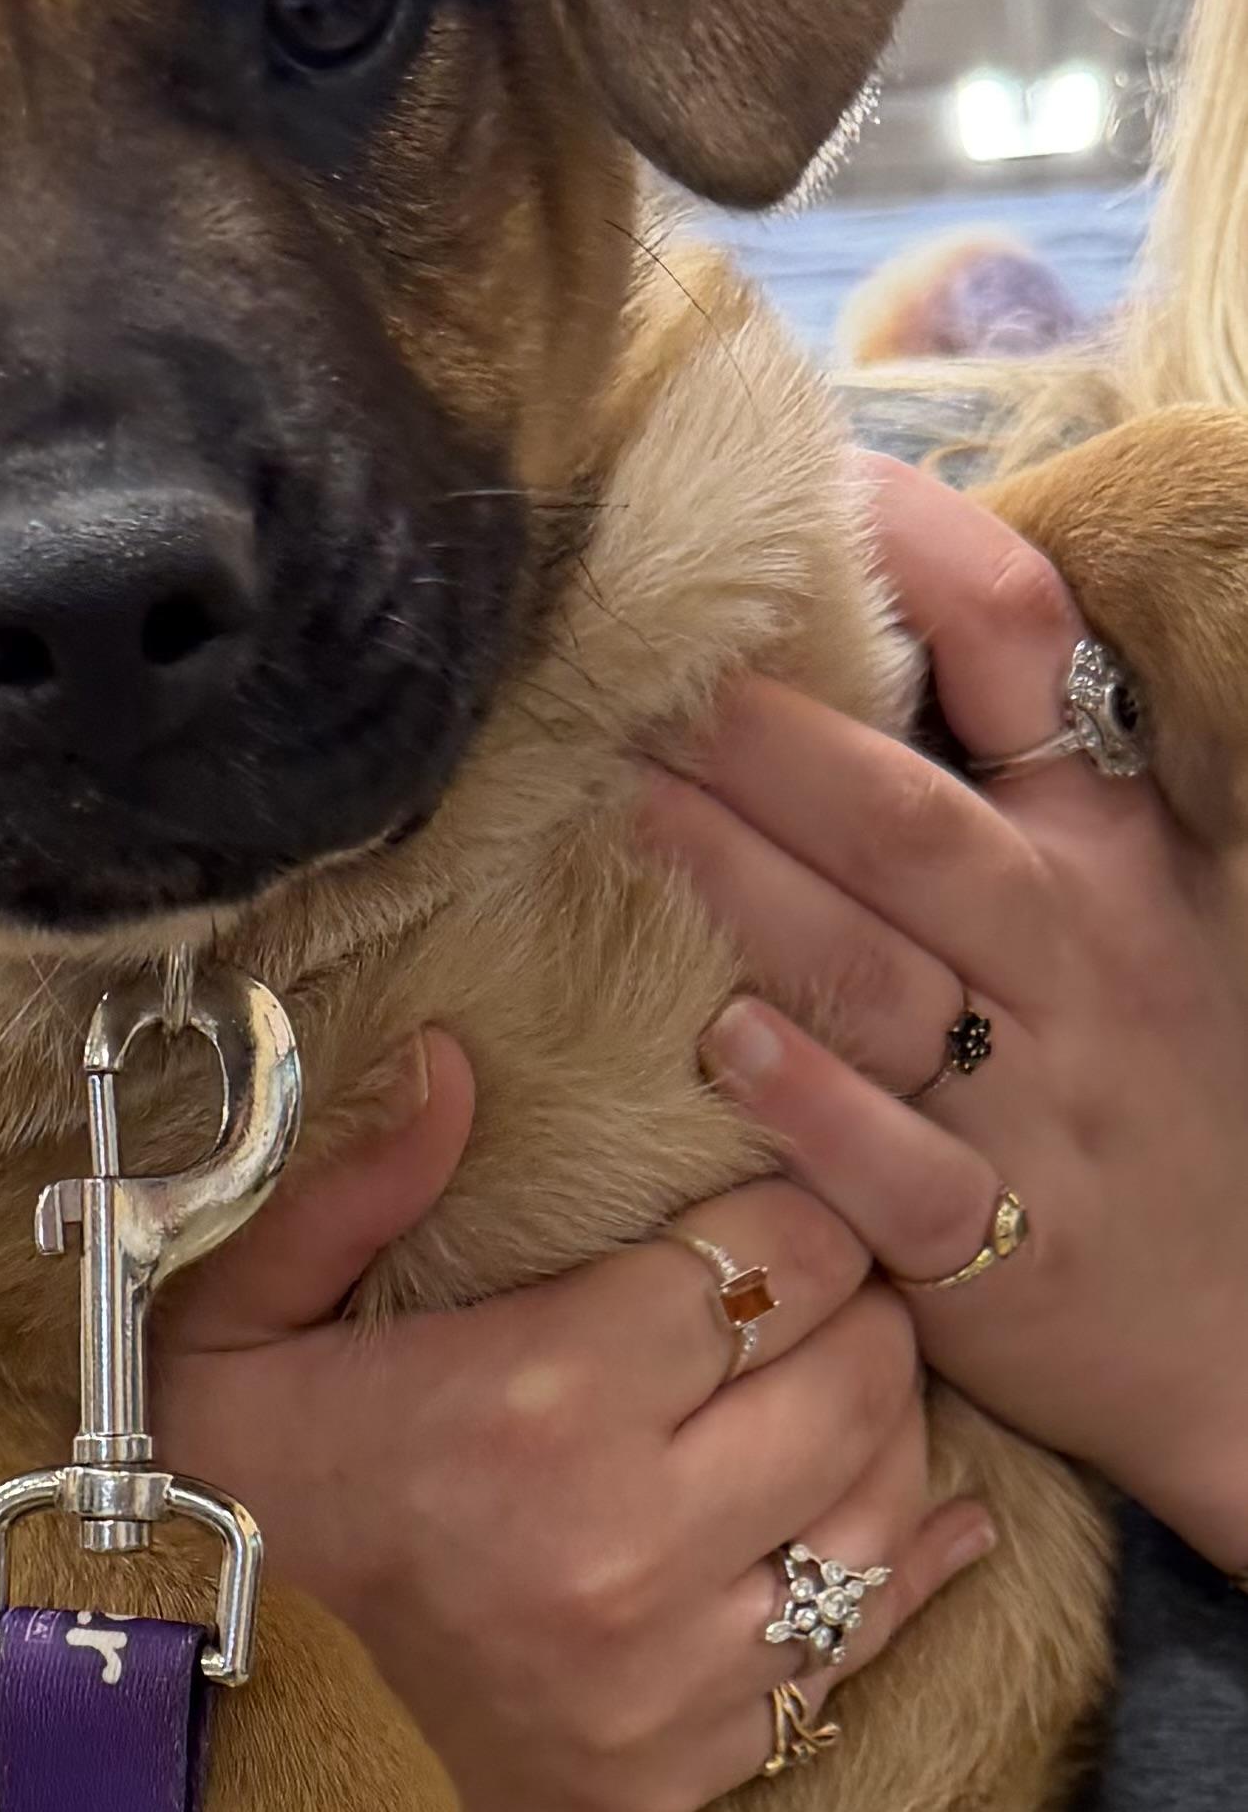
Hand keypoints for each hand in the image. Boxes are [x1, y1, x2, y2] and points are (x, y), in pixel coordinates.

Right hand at [158, 1035, 991, 1811]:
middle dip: (857, 1314)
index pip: (774, 1260)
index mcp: (537, 1398)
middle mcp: (630, 1541)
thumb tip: (455, 1058)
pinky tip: (933, 1523)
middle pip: (859, 1376)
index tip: (762, 1213)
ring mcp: (666, 1676)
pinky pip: (852, 1659)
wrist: (172, 1753)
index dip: (794, 1215)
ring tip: (834, 1396)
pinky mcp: (675, 1772)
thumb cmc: (199, 1514)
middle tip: (813, 1297)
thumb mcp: (229, 1326)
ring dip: (882, 1436)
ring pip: (880, 1512)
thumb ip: (350, 1185)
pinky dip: (905, 1576)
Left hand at [639, 454, 1247, 1574]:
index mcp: (1108, 841)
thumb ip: (1053, 759)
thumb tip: (912, 601)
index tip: (807, 491)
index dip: (919, 551)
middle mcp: (1070, 950)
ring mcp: (1033, 1098)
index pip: (1023, 647)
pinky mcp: (992, 1239)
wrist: (1244, 1320)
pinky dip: (814, 1107)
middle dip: (767, 740)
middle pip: (905, 816)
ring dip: (745, 892)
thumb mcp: (1169, 890)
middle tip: (626, 678)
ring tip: (625, 819)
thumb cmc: (1166, 1072)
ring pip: (875, 976)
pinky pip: (896, 1168)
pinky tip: (723, 1045)